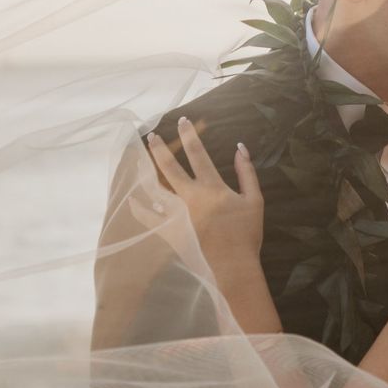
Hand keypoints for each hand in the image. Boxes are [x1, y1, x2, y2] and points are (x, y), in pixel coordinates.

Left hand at [146, 117, 263, 275]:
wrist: (234, 266)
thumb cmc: (246, 233)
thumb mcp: (254, 200)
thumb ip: (247, 173)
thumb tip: (240, 148)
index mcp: (212, 187)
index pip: (198, 154)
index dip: (189, 135)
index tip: (182, 121)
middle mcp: (191, 197)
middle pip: (170, 167)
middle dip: (160, 149)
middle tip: (151, 136)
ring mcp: (179, 215)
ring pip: (157, 189)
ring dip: (147, 174)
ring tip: (139, 163)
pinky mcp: (172, 232)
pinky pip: (152, 219)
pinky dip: (141, 209)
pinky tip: (133, 200)